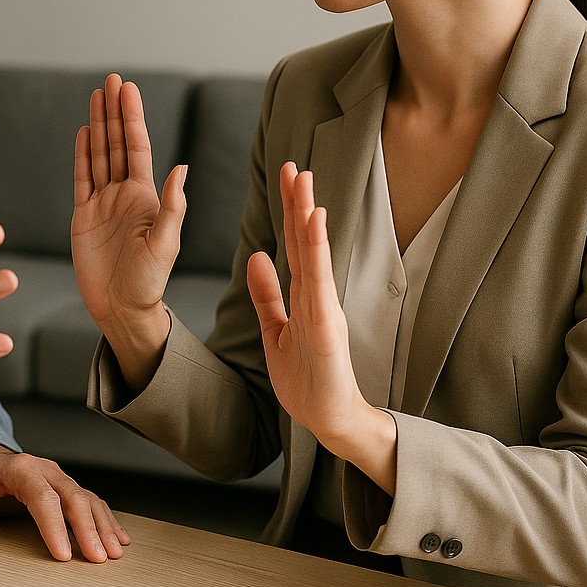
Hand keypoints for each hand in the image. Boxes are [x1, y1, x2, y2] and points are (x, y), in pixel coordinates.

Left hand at [0, 443, 130, 561]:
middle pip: (72, 496)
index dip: (54, 525)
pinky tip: (119, 538)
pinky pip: (92, 500)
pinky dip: (106, 519)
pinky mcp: (66, 487)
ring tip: (114, 552)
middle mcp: (45, 470)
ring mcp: (58, 478)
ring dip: (102, 525)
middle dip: (87, 529)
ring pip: (87, 498)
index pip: (42, 496)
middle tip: (97, 558)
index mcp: (20, 467)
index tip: (63, 555)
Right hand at [71, 75, 185, 386]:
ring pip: (98, 155)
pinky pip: (81, 179)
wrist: (122, 308)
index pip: (137, 147)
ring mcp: (102, 203)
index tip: (127, 90)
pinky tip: (83, 133)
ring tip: (96, 96)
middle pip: (117, 143)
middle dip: (114, 111)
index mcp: (145, 197)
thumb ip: (172, 207)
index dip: (131, 117)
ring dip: (97, 125)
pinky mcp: (83, 217)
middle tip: (111, 80)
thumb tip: (180, 168)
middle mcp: (124, 194)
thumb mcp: (166, 244)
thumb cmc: (149, 281)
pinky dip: (81, 155)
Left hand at [246, 163, 395, 493]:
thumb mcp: (277, 331)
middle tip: (294, 164)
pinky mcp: (327, 326)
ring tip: (304, 181)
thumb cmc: (308, 380)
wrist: (330, 422)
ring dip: (307, 216)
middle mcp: (316, 295)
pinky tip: (314, 222)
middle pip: (304, 241)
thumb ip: (268, 295)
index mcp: (304, 296)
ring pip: (314, 253)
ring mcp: (324, 308)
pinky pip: (319, 282)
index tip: (286, 176)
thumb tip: (256, 257)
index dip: (288, 210)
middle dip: (298, 202)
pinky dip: (316, 251)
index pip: (293, 244)